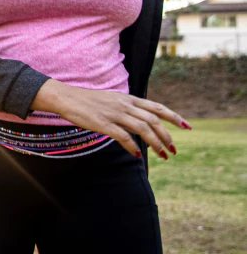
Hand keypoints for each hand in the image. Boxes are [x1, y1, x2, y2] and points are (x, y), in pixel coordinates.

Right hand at [34, 80, 191, 158]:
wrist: (66, 98)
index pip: (158, 107)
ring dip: (156, 144)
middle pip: (154, 120)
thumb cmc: (87, 101)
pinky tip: (138, 155)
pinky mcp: (103, 124)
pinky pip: (124, 137)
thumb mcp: (112, 100)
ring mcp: (114, 114)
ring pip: (143, 129)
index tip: (187, 127)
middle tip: (173, 151)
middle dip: (167, 137)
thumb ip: (127, 108)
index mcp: (128, 98)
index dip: (174, 117)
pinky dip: (133, 147)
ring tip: (163, 156)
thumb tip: (141, 119)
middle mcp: (125, 105)